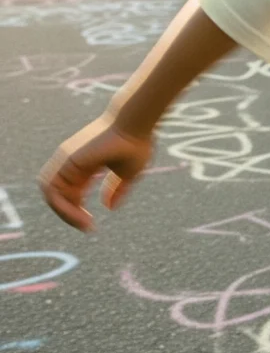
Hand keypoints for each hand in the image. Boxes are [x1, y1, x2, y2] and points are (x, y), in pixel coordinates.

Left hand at [38, 115, 153, 232]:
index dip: (76, 211)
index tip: (92, 225)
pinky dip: (61, 205)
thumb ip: (117, 189)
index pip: (70, 193)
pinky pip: (52, 189)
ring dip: (63, 212)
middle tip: (86, 227)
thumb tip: (109, 207)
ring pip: (50, 193)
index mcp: (84, 166)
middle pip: (57, 195)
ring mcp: (65, 160)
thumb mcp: (128, 174)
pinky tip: (79, 214)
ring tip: (82, 223)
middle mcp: (70, 163)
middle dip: (68, 214)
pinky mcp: (66, 160)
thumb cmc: (136, 144)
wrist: (135, 125)